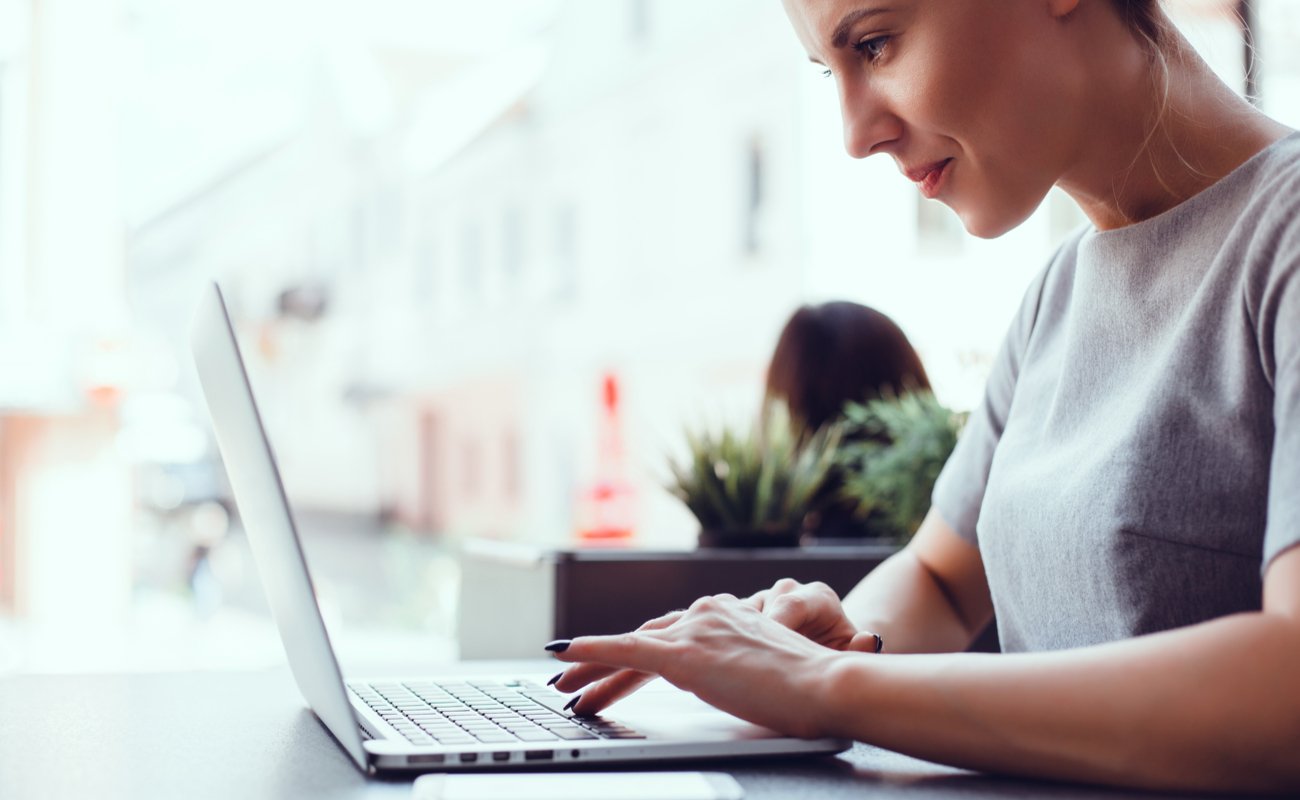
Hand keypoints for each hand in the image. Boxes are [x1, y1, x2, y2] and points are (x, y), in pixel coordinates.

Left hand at [548, 592, 851, 738]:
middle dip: (602, 663)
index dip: (636, 654)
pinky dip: (591, 650)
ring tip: (562, 689)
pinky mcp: (686, 654)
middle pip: (642, 639)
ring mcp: (695, 630)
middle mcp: (706, 613)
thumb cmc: (815, 686)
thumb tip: (745, 681)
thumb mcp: (774, 670)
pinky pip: (626, 649)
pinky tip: (564, 655)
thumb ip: (750, 667)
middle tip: (570, 682)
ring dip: (591, 670)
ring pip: (629, 648)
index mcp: (726, 615)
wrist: (828, 682)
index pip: (669, 635)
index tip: (615, 673)